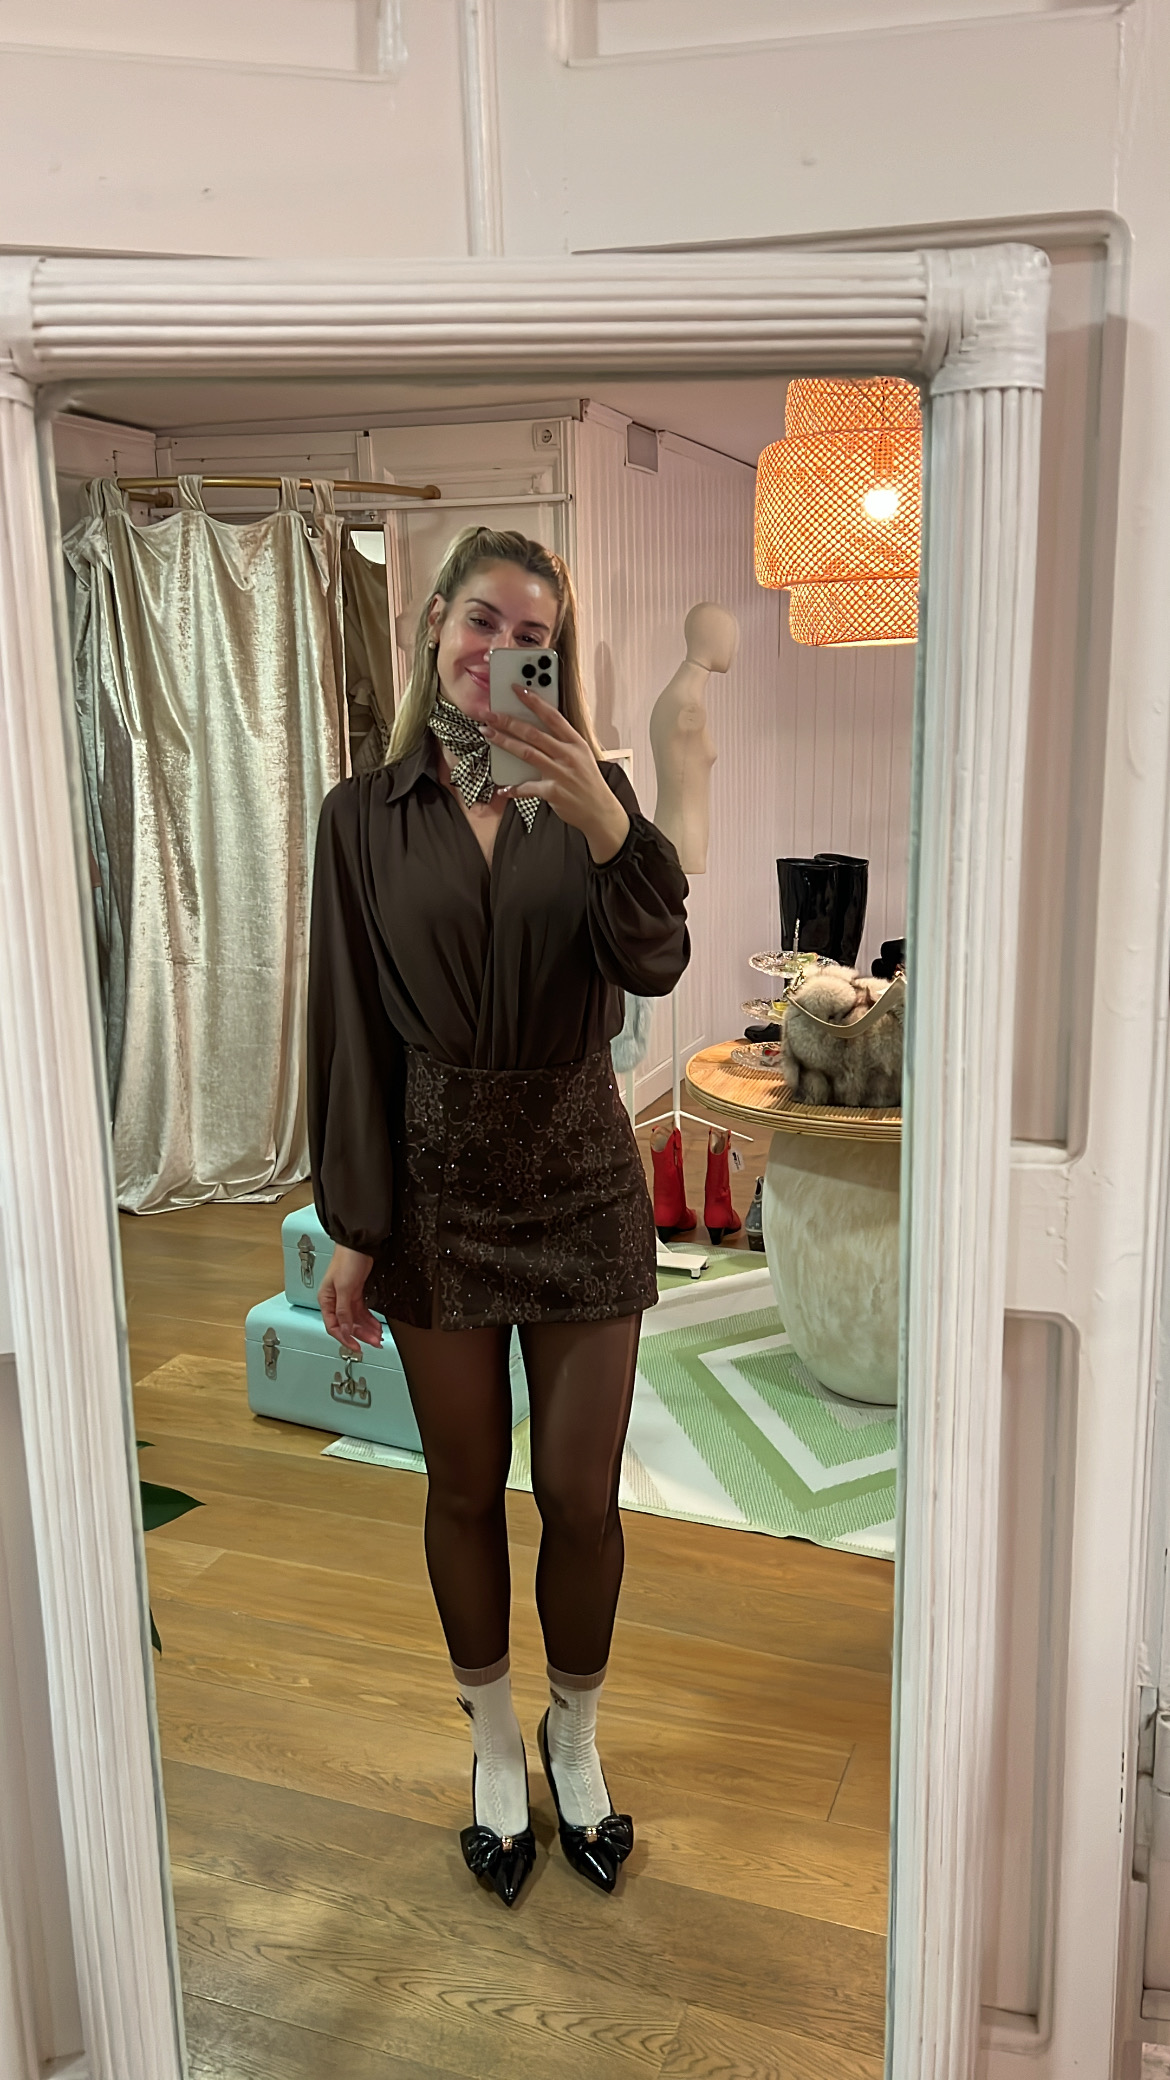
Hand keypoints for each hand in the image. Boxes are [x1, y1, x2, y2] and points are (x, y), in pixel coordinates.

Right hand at [319, 1244, 382, 1354]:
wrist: (359, 1244)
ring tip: (378, 1337)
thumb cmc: (346, 1259)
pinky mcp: (357, 1293)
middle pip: (347, 1325)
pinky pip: (363, 1312)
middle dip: (361, 1335)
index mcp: (326, 1300)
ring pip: (356, 1320)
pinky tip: (377, 1326)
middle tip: (374, 1343)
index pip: (334, 1327)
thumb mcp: (344, 1288)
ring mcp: (347, 1297)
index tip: (356, 1347)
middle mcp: (335, 1301)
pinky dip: (370, 1320)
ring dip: (368, 1329)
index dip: (345, 1339)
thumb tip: (345, 1331)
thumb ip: (344, 1311)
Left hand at [481, 689, 629, 862]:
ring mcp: (560, 773)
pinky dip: (513, 789)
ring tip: (489, 734)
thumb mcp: (582, 756)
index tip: (517, 690)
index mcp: (576, 743)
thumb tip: (535, 731)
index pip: (553, 716)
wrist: (600, 811)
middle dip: (508, 721)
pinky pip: (526, 788)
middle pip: (534, 733)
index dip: (534, 701)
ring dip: (504, 742)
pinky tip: (502, 788)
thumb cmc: (588, 783)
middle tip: (491, 714)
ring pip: (527, 753)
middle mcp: (569, 755)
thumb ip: (561, 743)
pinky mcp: (553, 792)